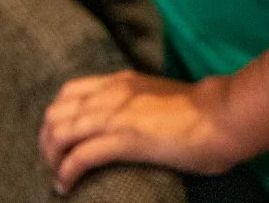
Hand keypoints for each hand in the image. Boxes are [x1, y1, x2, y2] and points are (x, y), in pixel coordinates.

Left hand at [40, 71, 245, 191]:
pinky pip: (80, 156)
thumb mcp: (159, 98)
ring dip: (52, 160)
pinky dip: (66, 173)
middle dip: (46, 143)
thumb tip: (129, 124)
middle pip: (56, 113)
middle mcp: (112, 94)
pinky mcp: (125, 139)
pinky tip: (66, 187)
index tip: (59, 142)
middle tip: (54, 166)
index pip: (68, 92)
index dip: (55, 117)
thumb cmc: (202, 112)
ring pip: (60, 134)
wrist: (222, 115)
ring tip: (58, 179)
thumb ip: (137, 105)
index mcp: (120, 82)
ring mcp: (117, 116)